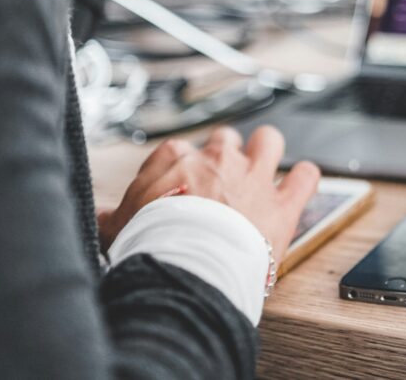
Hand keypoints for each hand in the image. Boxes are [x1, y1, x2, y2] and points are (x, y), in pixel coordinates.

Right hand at [97, 126, 320, 259]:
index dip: (181, 171)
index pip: (179, 153)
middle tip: (221, 179)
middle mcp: (219, 160)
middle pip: (226, 140)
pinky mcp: (283, 204)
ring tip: (264, 167)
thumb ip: (113, 217)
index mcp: (178, 160)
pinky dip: (305, 178)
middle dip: (225, 154)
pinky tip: (301, 182)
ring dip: (267, 151)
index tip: (179, 189)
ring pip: (269, 142)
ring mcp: (254, 178)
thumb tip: (100, 216)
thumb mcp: (119, 228)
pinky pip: (305, 177)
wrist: (186, 264)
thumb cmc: (152, 243)